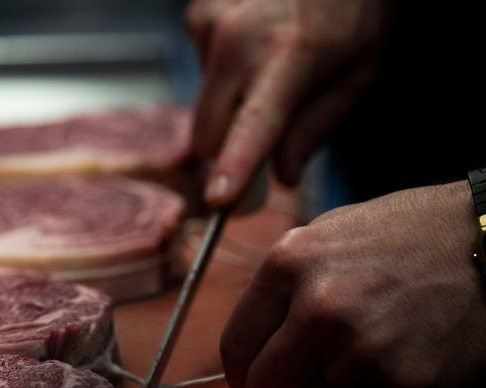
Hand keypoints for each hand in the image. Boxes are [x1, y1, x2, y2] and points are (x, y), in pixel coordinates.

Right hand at [186, 0, 391, 205]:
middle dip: (229, 149)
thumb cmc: (353, 9)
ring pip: (203, 105)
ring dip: (228, 105)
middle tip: (263, 138)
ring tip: (269, 67)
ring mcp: (211, 25)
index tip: (220, 199)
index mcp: (290, 56)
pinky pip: (201, 70)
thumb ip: (317, 127)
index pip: (255, 125)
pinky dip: (223, 72)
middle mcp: (239, 40)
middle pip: (209, 133)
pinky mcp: (197, 17)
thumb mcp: (359, 70)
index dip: (236, 166)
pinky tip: (253, 45)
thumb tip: (282, 176)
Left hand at [221, 181, 485, 387]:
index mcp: (288, 265)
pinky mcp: (398, 382)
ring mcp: (358, 348)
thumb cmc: (407, 238)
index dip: (244, 370)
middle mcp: (317, 307)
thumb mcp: (327, 237)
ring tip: (359, 360)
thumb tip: (250, 342)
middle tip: (303, 380)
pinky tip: (396, 357)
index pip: (234, 347)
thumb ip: (281, 288)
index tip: (257, 375)